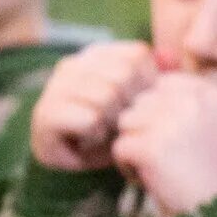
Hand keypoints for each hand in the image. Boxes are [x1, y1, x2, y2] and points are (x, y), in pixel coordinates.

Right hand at [30, 41, 158, 170]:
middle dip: (129, 105)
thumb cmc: (111, 128)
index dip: (147, 84)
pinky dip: (96, 134)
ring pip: (106, 96)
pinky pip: (90, 118)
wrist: (76, 162)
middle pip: (122, 75)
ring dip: (112, 122)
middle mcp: (73, 64)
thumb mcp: (139, 101)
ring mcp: (55, 87)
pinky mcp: (46, 113)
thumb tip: (170, 57)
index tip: (137, 107)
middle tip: (120, 123)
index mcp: (95, 54)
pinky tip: (88, 138)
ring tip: (104, 130)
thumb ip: (156, 77)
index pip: (136, 55)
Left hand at [112, 73, 216, 214]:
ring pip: (126, 123)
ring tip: (161, 169)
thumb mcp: (210, 126)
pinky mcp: (150, 147)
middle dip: (144, 132)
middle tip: (168, 159)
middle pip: (140, 104)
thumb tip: (151, 66)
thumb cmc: (214, 174)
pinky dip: (128, 168)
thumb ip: (184, 101)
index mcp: (209, 93)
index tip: (177, 141)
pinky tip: (152, 180)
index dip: (158, 115)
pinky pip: (119, 147)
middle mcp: (191, 102)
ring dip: (134, 148)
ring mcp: (170, 123)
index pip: (160, 86)